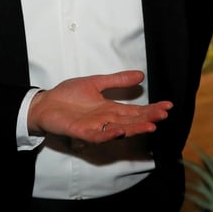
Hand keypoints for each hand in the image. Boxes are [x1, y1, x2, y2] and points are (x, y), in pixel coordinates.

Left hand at [27, 70, 171, 143]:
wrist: (45, 104)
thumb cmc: (68, 95)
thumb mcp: (96, 83)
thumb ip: (117, 81)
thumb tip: (140, 75)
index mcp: (110, 109)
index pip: (135, 110)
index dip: (151, 109)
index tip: (167, 105)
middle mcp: (106, 120)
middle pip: (132, 121)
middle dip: (148, 118)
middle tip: (164, 115)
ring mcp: (95, 127)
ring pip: (119, 130)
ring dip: (134, 129)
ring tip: (150, 125)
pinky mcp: (81, 132)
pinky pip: (97, 136)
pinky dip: (108, 134)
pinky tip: (119, 131)